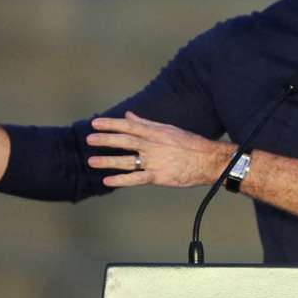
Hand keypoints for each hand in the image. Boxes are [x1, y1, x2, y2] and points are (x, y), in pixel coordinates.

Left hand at [86, 111, 231, 187]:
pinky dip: (122, 180)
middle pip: (125, 141)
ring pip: (127, 160)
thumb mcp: (168, 129)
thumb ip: (145, 123)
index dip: (111, 124)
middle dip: (106, 140)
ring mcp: (155, 161)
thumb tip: (128, 116)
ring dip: (108, 161)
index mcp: (155, 132)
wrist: (209, 161)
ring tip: (91, 161)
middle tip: (89, 139)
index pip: (129, 126)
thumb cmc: (189, 143)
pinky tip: (108, 181)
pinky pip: (137, 179)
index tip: (95, 123)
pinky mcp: (159, 176)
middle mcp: (153, 145)